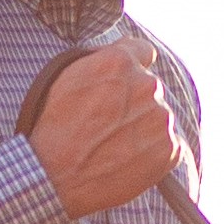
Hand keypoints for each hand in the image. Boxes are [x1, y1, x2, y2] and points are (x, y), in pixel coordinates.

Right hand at [28, 40, 178, 219]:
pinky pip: (168, 145)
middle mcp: (147, 84)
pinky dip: (152, 153)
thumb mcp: (67, 76)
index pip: (144, 52)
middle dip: (134, 102)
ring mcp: (160, 118)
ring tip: (114, 147)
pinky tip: (127, 161)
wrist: (53, 176)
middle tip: (108, 125)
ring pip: (159, 117)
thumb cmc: (54, 127)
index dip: (130, 70)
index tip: (120, 87)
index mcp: (120, 62)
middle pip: (150, 87)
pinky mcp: (169, 149)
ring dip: (143, 128)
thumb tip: (130, 46)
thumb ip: (104, 57)